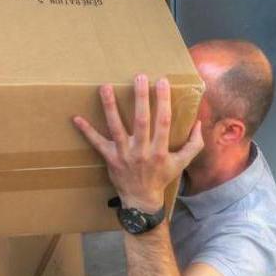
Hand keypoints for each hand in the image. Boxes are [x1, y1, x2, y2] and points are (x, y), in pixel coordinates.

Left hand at [73, 75, 203, 212]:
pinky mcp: (110, 158)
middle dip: (140, 98)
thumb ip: (193, 144)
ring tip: (105, 87)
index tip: (162, 81)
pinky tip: (76, 118)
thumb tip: (198, 122)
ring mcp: (123, 154)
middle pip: (141, 121)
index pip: (163, 122)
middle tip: (138, 76)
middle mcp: (141, 151)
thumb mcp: (181, 163)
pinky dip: (86, 131)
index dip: (163, 101)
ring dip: (110, 107)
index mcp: (160, 150)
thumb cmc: (161, 178)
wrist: (141, 199)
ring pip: (116, 128)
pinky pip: (97, 143)